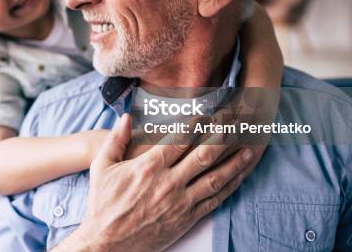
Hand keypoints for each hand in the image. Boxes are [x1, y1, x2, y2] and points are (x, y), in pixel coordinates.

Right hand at [57, 113, 255, 251]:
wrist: (108, 242)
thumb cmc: (103, 203)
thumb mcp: (102, 167)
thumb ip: (115, 140)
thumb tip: (126, 116)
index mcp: (149, 167)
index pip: (180, 140)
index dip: (197, 124)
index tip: (209, 112)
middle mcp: (168, 183)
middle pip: (203, 155)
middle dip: (221, 136)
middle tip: (235, 123)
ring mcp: (180, 202)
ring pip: (214, 178)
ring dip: (233, 163)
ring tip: (248, 149)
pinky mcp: (186, 219)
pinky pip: (213, 201)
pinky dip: (228, 187)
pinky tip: (238, 178)